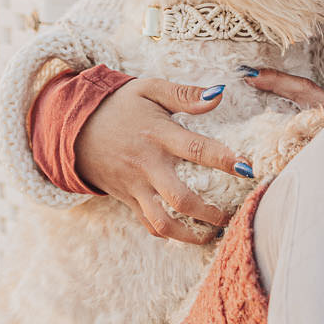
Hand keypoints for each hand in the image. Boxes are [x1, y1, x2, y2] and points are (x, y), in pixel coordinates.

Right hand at [74, 77, 247, 241]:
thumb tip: (218, 95)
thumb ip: (185, 94)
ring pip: (163, 221)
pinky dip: (169, 234)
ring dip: (190, 234)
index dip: (223, 159)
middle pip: (180, 198)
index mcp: (157, 135)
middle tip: (232, 214)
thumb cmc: (120, 106)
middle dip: (210, 212)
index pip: (195, 149)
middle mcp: (147, 165)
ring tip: (213, 234)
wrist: (75, 127)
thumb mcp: (149, 89)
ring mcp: (136, 186)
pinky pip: (149, 224)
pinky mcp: (127, 199)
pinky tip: (190, 233)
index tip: (248, 168)